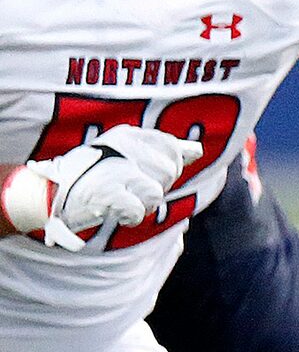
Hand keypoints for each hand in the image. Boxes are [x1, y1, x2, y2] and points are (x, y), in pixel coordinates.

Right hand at [27, 124, 199, 248]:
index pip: (171, 147)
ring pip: (157, 194)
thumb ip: (164, 151)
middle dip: (155, 186)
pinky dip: (130, 217)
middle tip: (126, 187)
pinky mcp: (106, 193)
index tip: (142, 172)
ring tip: (119, 198)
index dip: (164, 166)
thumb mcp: (127, 154)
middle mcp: (123, 147)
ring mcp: (114, 170)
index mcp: (128, 135)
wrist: (48, 193)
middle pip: (169, 172)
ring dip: (142, 204)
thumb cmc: (92, 175)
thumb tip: (197, 150)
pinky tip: (116, 211)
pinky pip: (139, 210)